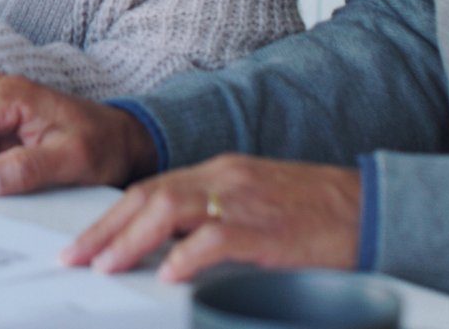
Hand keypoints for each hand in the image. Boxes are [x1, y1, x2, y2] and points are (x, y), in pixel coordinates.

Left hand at [62, 155, 360, 280]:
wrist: (373, 207)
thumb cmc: (318, 215)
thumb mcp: (257, 208)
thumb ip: (214, 221)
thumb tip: (171, 253)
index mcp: (220, 173)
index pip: (151, 189)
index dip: (111, 216)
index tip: (84, 242)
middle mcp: (224, 179)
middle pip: (148, 196)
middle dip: (105, 229)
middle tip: (75, 257)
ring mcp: (245, 200)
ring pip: (170, 210)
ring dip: (131, 240)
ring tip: (106, 266)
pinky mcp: (269, 229)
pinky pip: (218, 238)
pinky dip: (188, 257)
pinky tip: (169, 276)